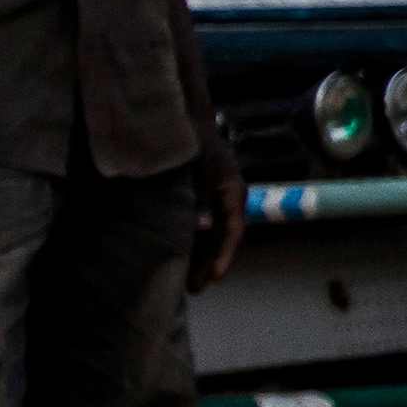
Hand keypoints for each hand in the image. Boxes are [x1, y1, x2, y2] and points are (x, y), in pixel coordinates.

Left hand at [190, 125, 247, 292]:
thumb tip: (203, 227)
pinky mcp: (195, 197)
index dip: (224, 255)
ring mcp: (211, 199)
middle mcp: (226, 199)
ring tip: (184, 282)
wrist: (182, 118)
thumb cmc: (194, 142)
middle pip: (220, 238)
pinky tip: (174, 256)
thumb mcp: (202, 170)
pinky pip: (194, 225)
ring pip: (207, 235)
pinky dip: (187, 242)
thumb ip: (203, 198)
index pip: (232, 231)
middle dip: (208, 263)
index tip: (214, 277)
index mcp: (233, 193)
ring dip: (197, 257)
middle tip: (194, 289)